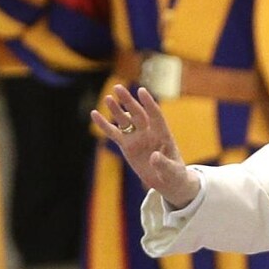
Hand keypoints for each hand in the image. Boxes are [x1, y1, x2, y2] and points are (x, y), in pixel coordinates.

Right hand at [91, 85, 199, 206]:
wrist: (167, 181)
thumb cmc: (174, 175)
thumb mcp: (172, 172)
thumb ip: (164, 164)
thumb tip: (153, 157)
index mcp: (163, 134)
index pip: (156, 115)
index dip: (149, 103)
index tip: (141, 91)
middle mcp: (149, 132)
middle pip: (137, 113)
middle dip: (128, 101)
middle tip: (118, 87)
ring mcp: (137, 138)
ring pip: (125, 120)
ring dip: (116, 109)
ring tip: (107, 98)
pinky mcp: (126, 146)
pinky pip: (113, 133)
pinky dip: (104, 124)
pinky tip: (94, 114)